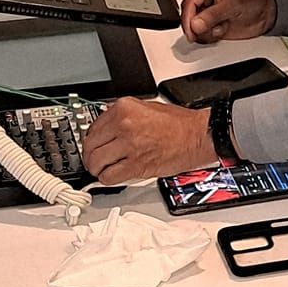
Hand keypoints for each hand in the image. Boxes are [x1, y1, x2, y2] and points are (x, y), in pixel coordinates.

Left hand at [82, 97, 214, 184]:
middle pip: (90, 145)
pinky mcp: (136, 165)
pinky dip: (107, 179)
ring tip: (101, 170)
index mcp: (123, 108)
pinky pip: (109, 176)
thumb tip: (109, 126)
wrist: (197, 136)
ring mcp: (129, 146)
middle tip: (94, 160)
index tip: (94, 145)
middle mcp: (123, 125)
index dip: (91, 140)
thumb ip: (125, 115)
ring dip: (96, 169)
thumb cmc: (180, 124)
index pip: (92, 127)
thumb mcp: (146, 107)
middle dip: (90, 156)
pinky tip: (111, 176)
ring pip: (96, 162)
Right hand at [180, 0, 276, 43]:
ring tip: (221, 27)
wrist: (266, 14)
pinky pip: (201, 35)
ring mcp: (206, 12)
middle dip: (198, 27)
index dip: (188, 19)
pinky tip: (221, 30)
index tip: (193, 31)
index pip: (189, 3)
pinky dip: (210, 37)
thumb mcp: (232, 6)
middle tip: (210, 30)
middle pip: (188, 16)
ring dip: (206, 32)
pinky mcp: (210, 24)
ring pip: (193, 27)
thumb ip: (212, 15)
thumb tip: (195, 24)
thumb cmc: (253, 1)